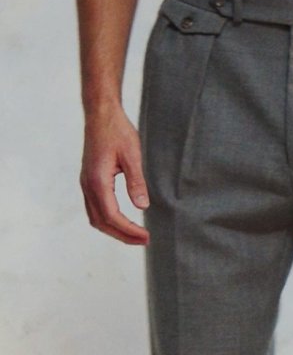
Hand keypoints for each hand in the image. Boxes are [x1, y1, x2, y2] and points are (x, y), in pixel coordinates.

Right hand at [80, 105, 149, 244]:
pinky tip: (121, 218)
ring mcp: (86, 184)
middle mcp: (88, 186)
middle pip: (101, 222)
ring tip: (134, 234)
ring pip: (95, 217)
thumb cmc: (117, 130)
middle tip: (143, 240)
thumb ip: (136, 181)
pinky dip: (107, 219)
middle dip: (122, 235)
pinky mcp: (88, 180)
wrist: (100, 114)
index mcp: (98, 182)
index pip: (112, 216)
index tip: (145, 237)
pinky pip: (94, 208)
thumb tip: (142, 207)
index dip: (129, 230)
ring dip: (114, 229)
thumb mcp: (132, 154)